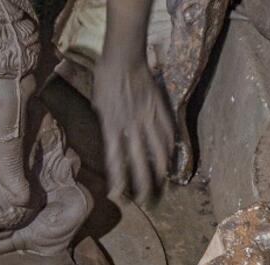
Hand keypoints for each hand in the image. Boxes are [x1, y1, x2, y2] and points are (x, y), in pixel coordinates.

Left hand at [92, 60, 174, 201]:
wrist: (123, 59)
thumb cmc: (105, 83)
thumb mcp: (99, 109)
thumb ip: (108, 130)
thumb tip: (114, 146)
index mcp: (111, 126)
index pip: (115, 160)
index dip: (117, 180)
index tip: (118, 196)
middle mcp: (131, 126)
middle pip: (140, 162)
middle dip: (143, 183)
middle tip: (145, 199)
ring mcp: (148, 118)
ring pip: (158, 151)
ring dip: (160, 170)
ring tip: (162, 184)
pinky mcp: (160, 110)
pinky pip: (168, 133)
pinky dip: (170, 148)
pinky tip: (171, 158)